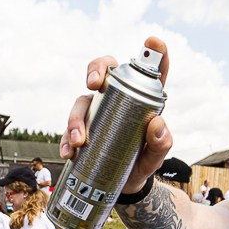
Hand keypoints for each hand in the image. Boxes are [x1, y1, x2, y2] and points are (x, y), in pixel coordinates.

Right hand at [60, 36, 172, 191]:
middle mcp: (116, 99)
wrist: (125, 187)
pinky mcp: (81, 131)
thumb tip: (156, 124)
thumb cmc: (143, 163)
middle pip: (103, 71)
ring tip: (79, 140)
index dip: (153, 52)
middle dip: (95, 70)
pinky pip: (68, 130)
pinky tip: (69, 152)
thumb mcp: (156, 157)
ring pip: (81, 102)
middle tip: (93, 84)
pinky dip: (66, 140)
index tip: (152, 41)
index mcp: (141, 99)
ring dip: (76, 118)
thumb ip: (162, 143)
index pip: (149, 70)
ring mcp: (96, 113)